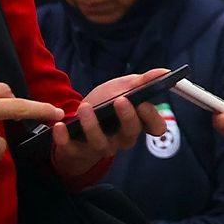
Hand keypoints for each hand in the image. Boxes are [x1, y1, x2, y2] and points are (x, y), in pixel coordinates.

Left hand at [49, 70, 170, 179]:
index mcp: (136, 124)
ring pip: (101, 143)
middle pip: (130, 134)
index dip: (152, 117)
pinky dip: (65, 138)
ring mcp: (101, 147)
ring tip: (85, 107)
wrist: (78, 124)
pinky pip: (73, 149)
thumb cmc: (105, 105)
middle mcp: (122, 139)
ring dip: (93, 125)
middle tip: (120, 99)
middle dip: (127, 117)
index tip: (144, 103)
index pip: (155, 127)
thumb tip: (164, 72)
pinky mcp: (78, 152)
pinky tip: (60, 125)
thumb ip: (141, 82)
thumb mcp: (122, 89)